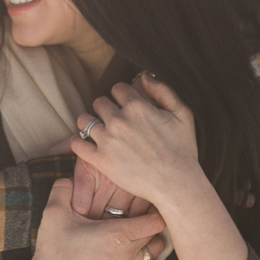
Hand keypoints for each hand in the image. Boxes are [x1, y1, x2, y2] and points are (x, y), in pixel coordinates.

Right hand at [24, 179, 167, 259]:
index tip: (143, 199)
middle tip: (139, 208)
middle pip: (158, 233)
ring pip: (156, 250)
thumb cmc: (53, 248)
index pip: (156, 221)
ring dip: (151, 238)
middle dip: (152, 220)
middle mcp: (127, 253)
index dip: (154, 208)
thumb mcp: (54, 212)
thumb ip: (63, 187)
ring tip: (138, 228)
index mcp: (116, 235)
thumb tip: (71, 175)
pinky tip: (133, 247)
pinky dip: (148, 256)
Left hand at [71, 74, 201, 214]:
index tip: (126, 106)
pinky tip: (89, 145)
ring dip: (90, 123)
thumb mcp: (183, 114)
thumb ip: (163, 91)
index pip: (117, 88)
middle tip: (114, 121)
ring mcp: (108, 140)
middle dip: (106, 109)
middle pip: (99, 102)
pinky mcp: (100, 160)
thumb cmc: (183, 150)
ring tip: (99, 131)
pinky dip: (79, 142)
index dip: (122, 96)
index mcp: (138, 106)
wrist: (177, 184)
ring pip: (84, 119)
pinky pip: (77, 143)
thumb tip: (144, 76)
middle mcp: (120, 120)